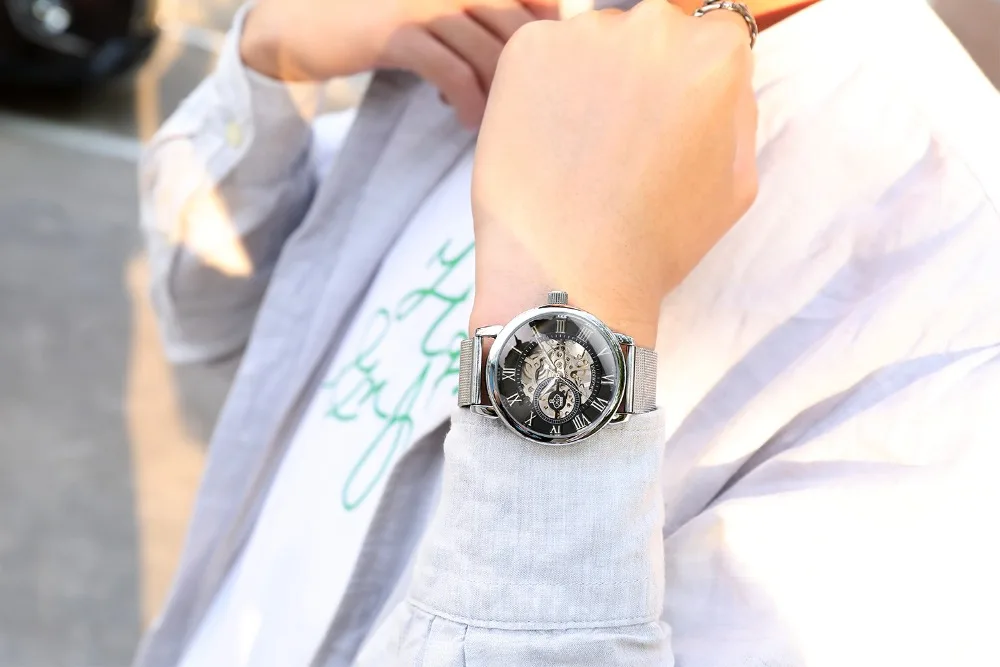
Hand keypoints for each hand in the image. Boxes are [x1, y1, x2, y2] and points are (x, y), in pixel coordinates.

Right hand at [240, 0, 558, 127]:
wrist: (305, 24)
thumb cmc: (381, 25)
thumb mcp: (435, 17)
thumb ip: (478, 24)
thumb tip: (526, 59)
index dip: (550, 35)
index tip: (544, 74)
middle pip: (518, 27)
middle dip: (527, 76)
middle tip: (524, 110)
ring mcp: (425, 1)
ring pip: (488, 53)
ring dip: (498, 97)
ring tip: (495, 122)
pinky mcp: (398, 31)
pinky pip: (452, 72)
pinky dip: (468, 103)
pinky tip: (468, 121)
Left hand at [469, 0, 758, 346]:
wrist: (567, 272)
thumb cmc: (656, 241)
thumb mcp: (737, 183)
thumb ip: (737, 112)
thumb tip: (723, 78)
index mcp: (714, 53)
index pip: (713, 36)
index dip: (690, 81)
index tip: (668, 117)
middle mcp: (654, 26)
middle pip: (652, 33)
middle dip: (641, 74)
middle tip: (619, 140)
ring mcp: (585, 33)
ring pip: (594, 43)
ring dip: (589, 78)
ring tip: (576, 149)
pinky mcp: (528, 48)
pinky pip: (543, 55)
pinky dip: (541, 87)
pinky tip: (544, 141)